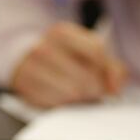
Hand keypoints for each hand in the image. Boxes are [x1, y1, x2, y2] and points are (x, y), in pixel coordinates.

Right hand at [11, 22, 126, 107]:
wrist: (23, 62)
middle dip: (96, 89)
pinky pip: (57, 106)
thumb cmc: (65, 59)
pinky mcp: (26, 91)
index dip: (107, 71)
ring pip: (73, 94)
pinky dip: (66, 106)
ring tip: (79, 95)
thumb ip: (111, 67)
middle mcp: (43, 48)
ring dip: (82, 100)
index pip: (96, 50)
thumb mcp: (88, 52)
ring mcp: (31, 70)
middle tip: (94, 92)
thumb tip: (115, 89)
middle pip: (86, 77)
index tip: (109, 82)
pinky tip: (65, 99)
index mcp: (61, 32)